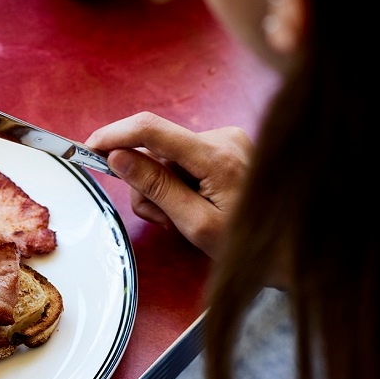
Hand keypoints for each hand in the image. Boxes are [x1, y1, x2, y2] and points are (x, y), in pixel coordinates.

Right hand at [86, 112, 252, 259]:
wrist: (292, 248)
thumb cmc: (248, 245)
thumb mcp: (196, 224)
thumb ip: (156, 188)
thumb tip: (118, 157)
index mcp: (216, 155)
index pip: (151, 130)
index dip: (114, 135)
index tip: (87, 148)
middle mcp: (222, 137)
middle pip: (156, 151)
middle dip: (147, 185)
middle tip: (163, 219)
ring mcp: (226, 141)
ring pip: (166, 160)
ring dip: (163, 191)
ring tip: (183, 219)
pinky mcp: (225, 148)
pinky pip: (182, 162)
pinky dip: (178, 186)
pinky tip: (194, 207)